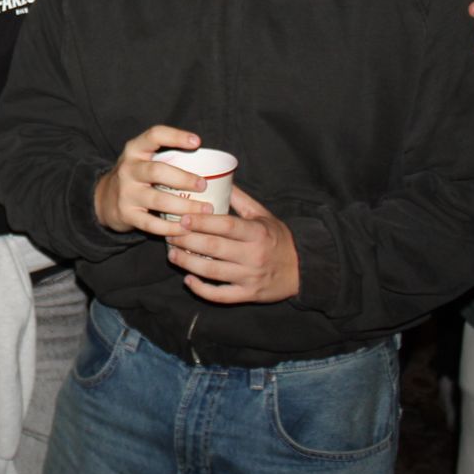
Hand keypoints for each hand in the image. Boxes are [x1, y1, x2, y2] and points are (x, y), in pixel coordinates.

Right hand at [92, 126, 209, 234]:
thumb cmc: (137, 176)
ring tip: (206, 210)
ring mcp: (126, 192)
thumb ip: (166, 157)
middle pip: (157, 171)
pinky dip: (171, 227)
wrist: (105, 199)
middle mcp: (128, 169)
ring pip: (158, 200)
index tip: (197, 142)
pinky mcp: (127, 214)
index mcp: (135, 150)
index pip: (154, 136)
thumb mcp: (143, 159)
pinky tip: (187, 228)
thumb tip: (210, 161)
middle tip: (203, 185)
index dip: (175, 136)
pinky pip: (152, 223)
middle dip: (183, 178)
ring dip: (185, 206)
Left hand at [166, 185, 299, 303]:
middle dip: (187, 241)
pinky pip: (221, 295)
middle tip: (169, 234)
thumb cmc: (279, 239)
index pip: (226, 225)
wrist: (304, 270)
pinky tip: (188, 280)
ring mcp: (250, 277)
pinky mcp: (248, 295)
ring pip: (213, 272)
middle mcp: (253, 255)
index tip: (182, 218)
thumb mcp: (264, 215)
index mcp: (257, 232)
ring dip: (188, 264)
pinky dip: (202, 290)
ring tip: (172, 254)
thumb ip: (241, 199)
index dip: (202, 222)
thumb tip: (219, 177)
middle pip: (214, 247)